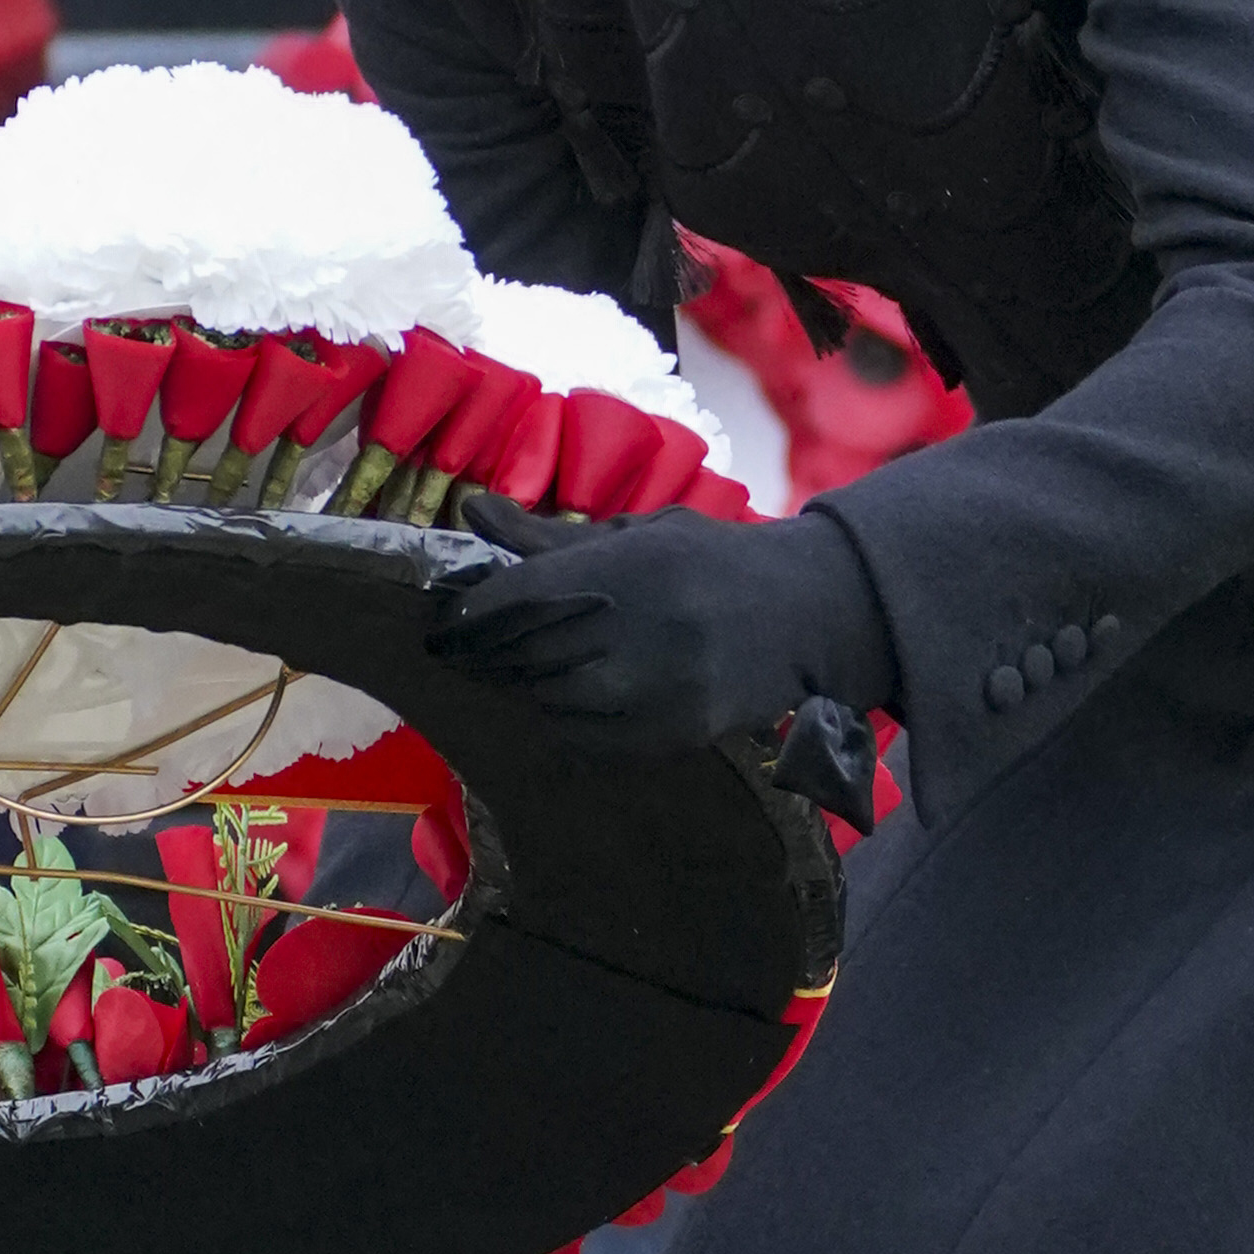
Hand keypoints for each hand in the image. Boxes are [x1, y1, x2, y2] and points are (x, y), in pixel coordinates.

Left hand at [427, 488, 896, 751]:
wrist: (806, 613)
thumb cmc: (707, 563)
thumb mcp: (635, 535)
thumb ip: (550, 537)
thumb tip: (471, 513)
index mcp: (634, 565)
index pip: (524, 596)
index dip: (474, 613)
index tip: (448, 621)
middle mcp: (648, 628)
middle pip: (530, 654)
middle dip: (489, 654)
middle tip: (465, 651)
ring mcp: (665, 688)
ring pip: (552, 701)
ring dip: (526, 689)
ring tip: (521, 671)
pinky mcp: (678, 733)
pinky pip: (587, 741)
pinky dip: (564, 724)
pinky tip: (569, 702)